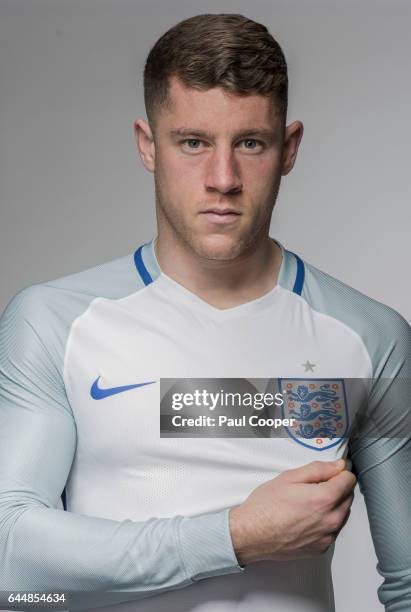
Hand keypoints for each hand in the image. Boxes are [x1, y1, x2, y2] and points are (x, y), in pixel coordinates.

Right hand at [229, 459, 355, 564]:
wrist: (251, 534)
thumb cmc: (266, 504)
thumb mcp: (289, 477)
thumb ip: (318, 469)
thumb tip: (339, 465)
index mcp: (325, 498)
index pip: (349, 480)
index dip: (339, 472)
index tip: (329, 472)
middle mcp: (331, 520)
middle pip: (348, 497)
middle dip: (337, 488)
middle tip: (313, 486)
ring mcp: (327, 537)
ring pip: (343, 514)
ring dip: (333, 505)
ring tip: (308, 502)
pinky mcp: (322, 548)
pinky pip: (333, 530)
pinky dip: (325, 521)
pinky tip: (306, 518)